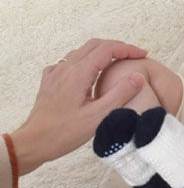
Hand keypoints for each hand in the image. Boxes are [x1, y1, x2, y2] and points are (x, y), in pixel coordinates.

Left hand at [10, 39, 147, 174]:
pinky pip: (70, 62)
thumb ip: (120, 94)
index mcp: (78, 73)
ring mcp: (56, 73)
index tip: (143, 55)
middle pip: (95, 45)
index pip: (107, 49)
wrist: (35, 142)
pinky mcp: (51, 81)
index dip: (128, 49)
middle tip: (134, 56)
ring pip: (82, 52)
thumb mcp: (99, 116)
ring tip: (118, 64)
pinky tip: (91, 74)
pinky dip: (87, 61)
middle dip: (117, 47)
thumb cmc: (65, 133)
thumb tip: (137, 77)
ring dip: (102, 53)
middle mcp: (65, 68)